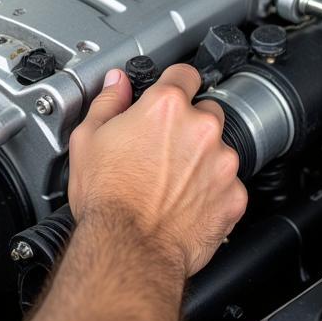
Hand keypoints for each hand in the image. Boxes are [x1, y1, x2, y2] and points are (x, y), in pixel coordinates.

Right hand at [68, 64, 246, 276]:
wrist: (128, 247)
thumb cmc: (106, 197)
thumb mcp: (87, 139)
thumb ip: (107, 102)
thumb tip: (115, 83)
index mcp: (166, 107)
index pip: (184, 73)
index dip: (175, 82)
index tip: (171, 92)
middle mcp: (201, 129)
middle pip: (206, 111)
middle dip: (188, 125)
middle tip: (162, 148)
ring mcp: (222, 163)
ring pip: (220, 149)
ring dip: (202, 159)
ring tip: (171, 181)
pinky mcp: (234, 196)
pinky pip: (229, 185)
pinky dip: (213, 191)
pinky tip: (185, 202)